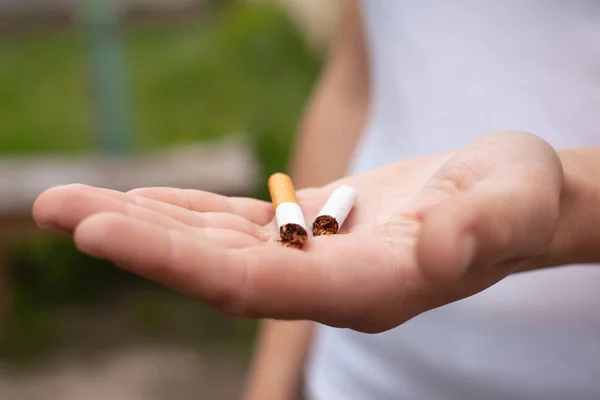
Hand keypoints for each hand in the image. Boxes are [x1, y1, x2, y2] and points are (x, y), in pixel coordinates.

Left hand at [32, 131, 564, 332]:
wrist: (513, 199)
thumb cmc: (520, 200)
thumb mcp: (515, 204)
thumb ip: (480, 230)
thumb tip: (441, 250)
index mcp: (368, 288)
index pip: (255, 285)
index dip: (178, 261)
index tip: (99, 231)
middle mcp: (328, 284)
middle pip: (214, 269)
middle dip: (133, 241)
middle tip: (51, 209)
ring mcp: (315, 258)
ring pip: (215, 245)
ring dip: (144, 223)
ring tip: (70, 201)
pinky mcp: (313, 230)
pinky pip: (237, 224)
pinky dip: (185, 211)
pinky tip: (142, 200)